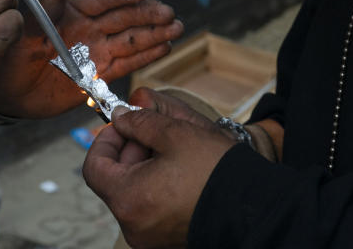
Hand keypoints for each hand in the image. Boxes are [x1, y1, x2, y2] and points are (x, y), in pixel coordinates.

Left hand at [0, 0, 183, 118]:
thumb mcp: (23, 34)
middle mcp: (87, 29)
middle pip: (123, 17)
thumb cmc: (8, 58)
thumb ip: (45, 12)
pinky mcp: (99, 74)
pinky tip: (165, 48)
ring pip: (131, 38)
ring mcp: (96, 51)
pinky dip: (147, 55)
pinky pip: (127, 62)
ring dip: (154, 32)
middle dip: (147, 14)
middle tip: (168, 13)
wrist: (5, 94)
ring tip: (176, 28)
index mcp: (69, 13)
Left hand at [82, 105, 236, 248]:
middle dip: (130, 150)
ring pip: (133, 193)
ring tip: (172, 148)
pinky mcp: (168, 239)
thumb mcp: (175, 133)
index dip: (106, 140)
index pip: (95, 167)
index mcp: (129, 199)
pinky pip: (150, 207)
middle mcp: (134, 225)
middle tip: (153, 131)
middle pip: (114, 180)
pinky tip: (180, 168)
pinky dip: (157, 185)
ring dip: (145, 166)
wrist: (257, 207)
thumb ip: (140, 122)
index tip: (124, 124)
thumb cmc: (216, 171)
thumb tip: (121, 117)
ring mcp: (151, 236)